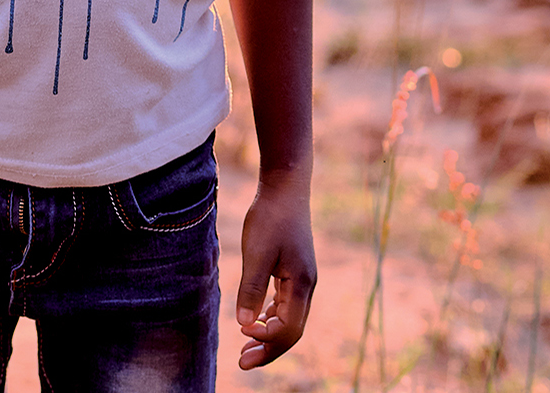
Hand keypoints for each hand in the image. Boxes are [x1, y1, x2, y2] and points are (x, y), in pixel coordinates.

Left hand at [236, 170, 315, 369]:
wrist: (285, 187)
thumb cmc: (270, 217)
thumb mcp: (257, 253)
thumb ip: (252, 290)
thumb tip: (245, 325)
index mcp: (302, 285)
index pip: (289, 328)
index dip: (267, 338)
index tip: (242, 334)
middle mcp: (307, 286)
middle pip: (291, 330)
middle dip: (268, 349)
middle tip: (243, 363)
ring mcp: (302, 279)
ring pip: (288, 319)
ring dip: (268, 335)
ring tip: (245, 348)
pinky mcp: (293, 271)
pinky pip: (285, 304)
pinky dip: (271, 317)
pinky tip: (255, 322)